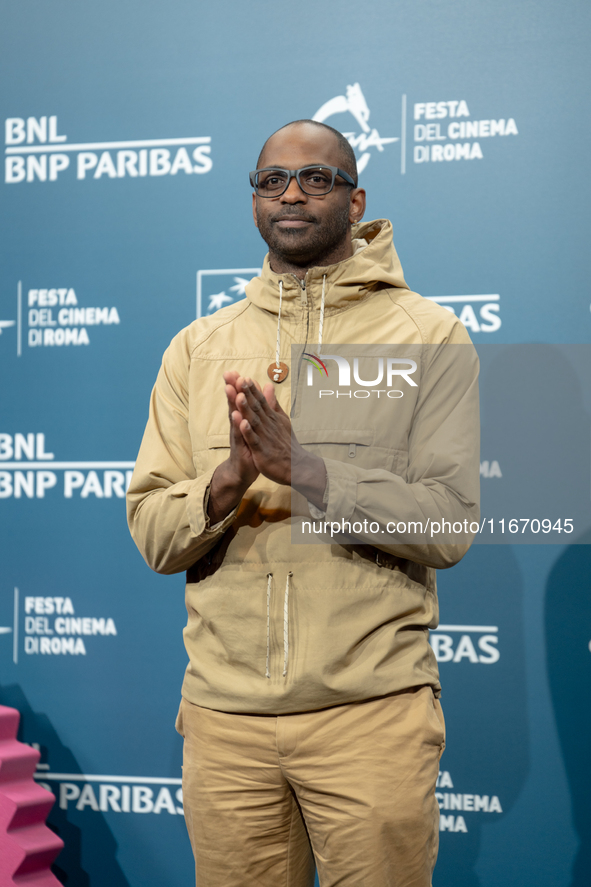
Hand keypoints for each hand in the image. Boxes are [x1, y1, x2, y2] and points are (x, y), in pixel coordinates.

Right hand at [206, 371, 259, 524]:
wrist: (242, 472)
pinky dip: (239, 427)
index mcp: (242, 419)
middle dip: (231, 389)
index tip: (235, 370)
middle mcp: (236, 425)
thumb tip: (261, 391)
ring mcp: (236, 436)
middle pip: (233, 404)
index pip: (239, 399)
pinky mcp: (239, 448)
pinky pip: (239, 436)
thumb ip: (257, 408)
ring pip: (234, 418)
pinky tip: (238, 418)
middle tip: (229, 374)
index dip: (237, 386)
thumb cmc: (249, 447)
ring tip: (231, 391)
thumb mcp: (253, 427)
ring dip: (232, 405)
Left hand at [235, 376, 326, 507]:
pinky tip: (242, 423)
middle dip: (247, 393)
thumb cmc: (286, 444)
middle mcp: (269, 425)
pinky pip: (254, 440)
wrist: (297, 467)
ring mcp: (266, 438)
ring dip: (246, 409)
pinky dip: (248, 431)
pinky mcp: (262, 451)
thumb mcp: (281, 420)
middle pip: (256, 407)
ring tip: (238, 396)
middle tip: (238, 379)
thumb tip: (267, 385)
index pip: (261, 401)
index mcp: (272, 418)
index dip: (252, 389)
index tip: (242, 376)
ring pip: (254, 421)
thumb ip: (273, 403)